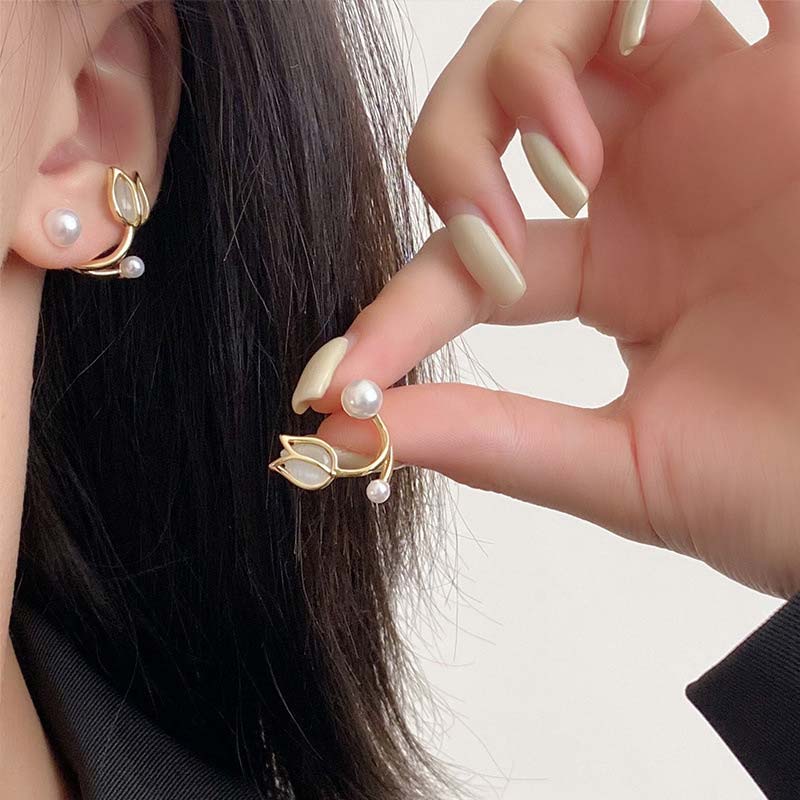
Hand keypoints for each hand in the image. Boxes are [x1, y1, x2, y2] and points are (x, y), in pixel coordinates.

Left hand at [305, 0, 799, 597]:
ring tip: (566, 156)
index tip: (342, 379)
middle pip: (494, 101)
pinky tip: (648, 32)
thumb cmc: (796, 480)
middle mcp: (651, 180)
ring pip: (573, 14)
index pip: (466, 265)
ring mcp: (720, 110)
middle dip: (456, 148)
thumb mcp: (630, 468)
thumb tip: (362, 434)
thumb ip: (498, 441)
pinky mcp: (796, 66)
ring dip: (532, 60)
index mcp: (615, 271)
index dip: (398, 314)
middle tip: (490, 233)